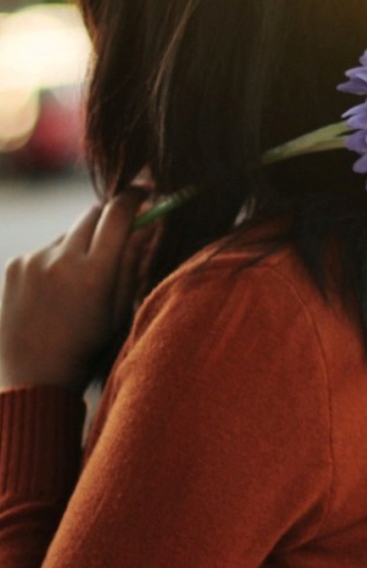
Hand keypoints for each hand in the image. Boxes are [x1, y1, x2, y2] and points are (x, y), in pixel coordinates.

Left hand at [0, 191, 147, 392]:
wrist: (31, 376)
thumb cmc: (85, 349)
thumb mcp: (119, 312)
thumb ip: (133, 265)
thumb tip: (149, 226)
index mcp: (94, 275)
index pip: (119, 214)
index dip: (135, 197)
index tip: (146, 191)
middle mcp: (62, 261)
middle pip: (94, 213)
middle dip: (111, 216)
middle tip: (123, 227)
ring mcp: (34, 260)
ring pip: (70, 234)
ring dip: (82, 245)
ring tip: (80, 285)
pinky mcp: (15, 265)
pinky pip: (46, 250)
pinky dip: (56, 261)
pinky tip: (55, 293)